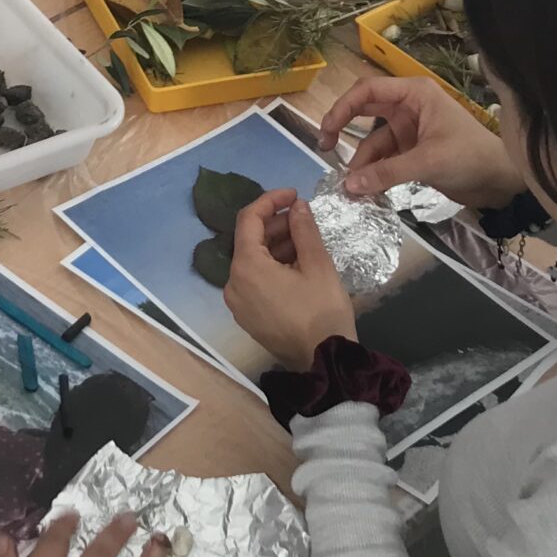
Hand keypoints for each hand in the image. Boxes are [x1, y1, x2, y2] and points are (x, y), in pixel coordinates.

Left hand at [222, 189, 354, 370]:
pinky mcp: (247, 316)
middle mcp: (233, 283)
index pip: (248, 219)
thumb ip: (304, 230)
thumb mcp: (318, 265)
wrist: (323, 362)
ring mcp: (237, 302)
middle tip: (305, 218)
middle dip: (276, 224)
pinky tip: (297, 265)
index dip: (271, 200)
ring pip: (253, 261)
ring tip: (306, 241)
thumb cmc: (322, 312)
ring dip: (276, 246)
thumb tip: (297, 206)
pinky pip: (254, 281)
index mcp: (246, 267)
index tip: (294, 194)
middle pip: (249, 241)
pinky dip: (272, 267)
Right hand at [319, 71, 523, 207]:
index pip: (368, 90)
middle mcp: (408, 107)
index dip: (343, 107)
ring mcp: (409, 131)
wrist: (502, 181)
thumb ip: (387, 173)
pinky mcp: (412, 152)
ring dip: (361, 163)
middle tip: (325, 149)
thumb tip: (348, 186)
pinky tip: (365, 191)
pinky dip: (374, 174)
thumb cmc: (471, 157)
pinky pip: (384, 160)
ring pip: (373, 142)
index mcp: (415, 94)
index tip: (327, 130)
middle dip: (344, 130)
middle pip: (364, 112)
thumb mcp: (428, 162)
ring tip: (350, 188)